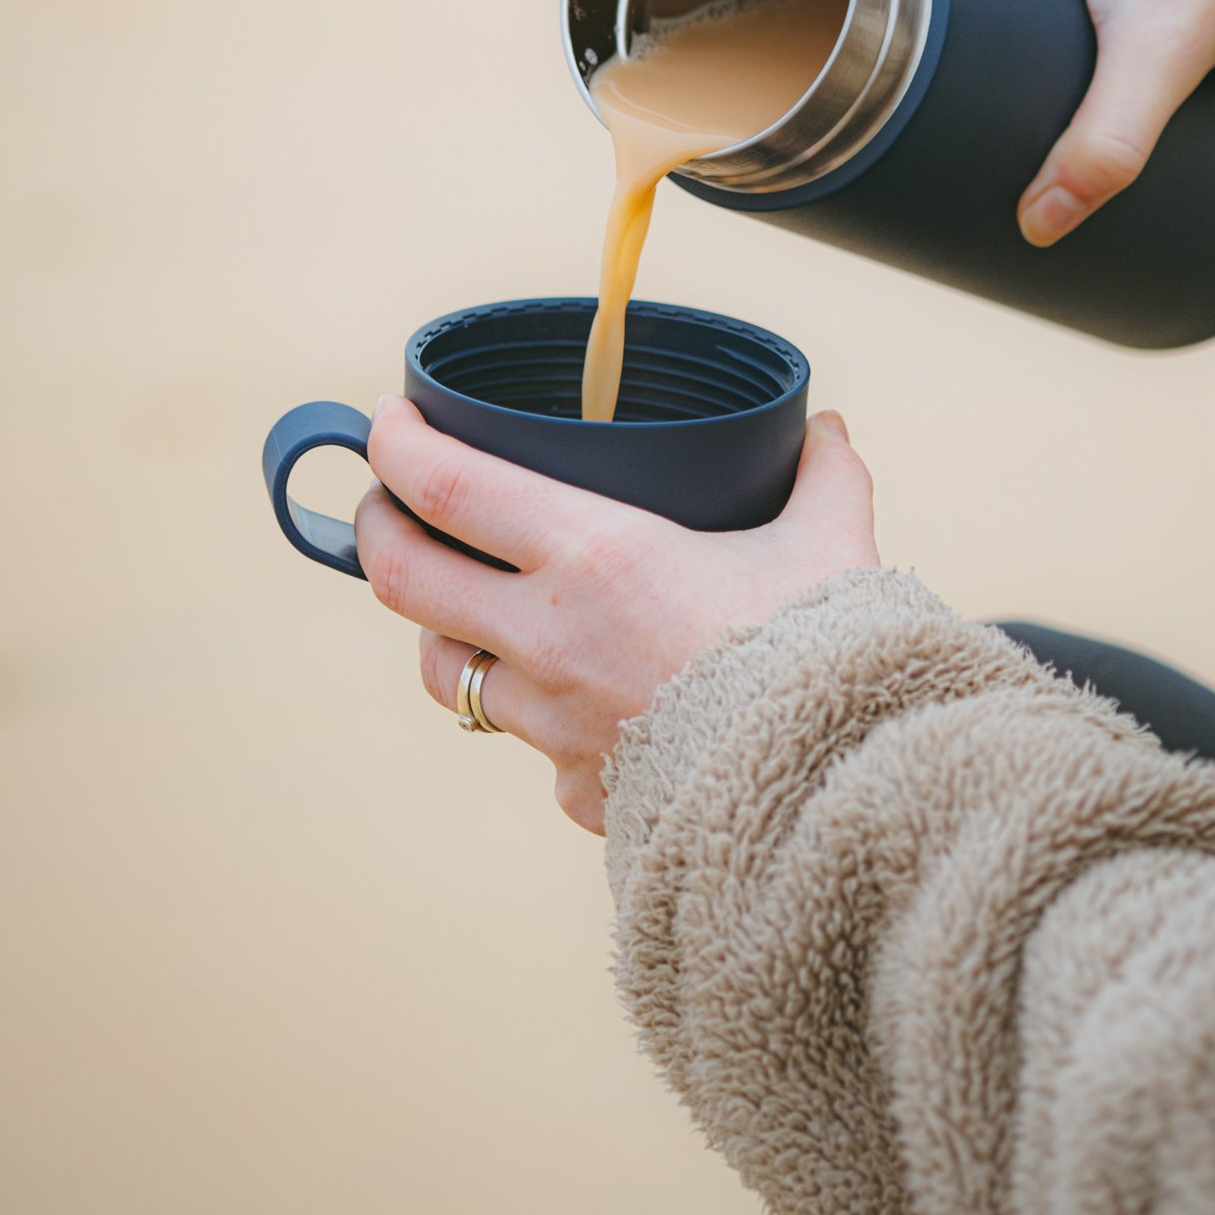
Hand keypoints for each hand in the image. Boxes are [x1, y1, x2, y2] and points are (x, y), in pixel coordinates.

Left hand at [354, 397, 877, 832]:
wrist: (836, 796)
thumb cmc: (828, 658)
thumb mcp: (833, 543)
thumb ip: (825, 475)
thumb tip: (829, 429)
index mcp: (595, 556)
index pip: (447, 488)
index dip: (397, 446)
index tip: (387, 417)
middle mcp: (549, 639)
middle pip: (404, 579)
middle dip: (378, 528)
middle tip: (388, 499)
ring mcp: (551, 724)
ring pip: (446, 669)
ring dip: (443, 628)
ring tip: (465, 601)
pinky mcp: (577, 791)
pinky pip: (528, 744)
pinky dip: (536, 714)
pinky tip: (574, 696)